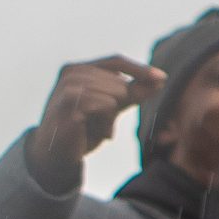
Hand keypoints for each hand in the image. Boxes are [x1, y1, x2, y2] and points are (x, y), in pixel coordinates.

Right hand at [26, 56, 166, 191]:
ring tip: (97, 129)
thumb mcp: (111, 109)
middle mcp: (71, 73)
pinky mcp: (68, 104)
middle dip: (121, 104)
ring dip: (112, 117)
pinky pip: (106, 106)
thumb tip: (160, 80)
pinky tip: (95, 134)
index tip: (163, 78)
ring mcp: (67, 87)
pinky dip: (107, 122)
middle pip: (119, 81)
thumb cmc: (83, 130)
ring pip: (115, 93)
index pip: (115, 61)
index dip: (140, 69)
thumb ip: (132, 93)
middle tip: (104, 124)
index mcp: (79, 69)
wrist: (55, 156)